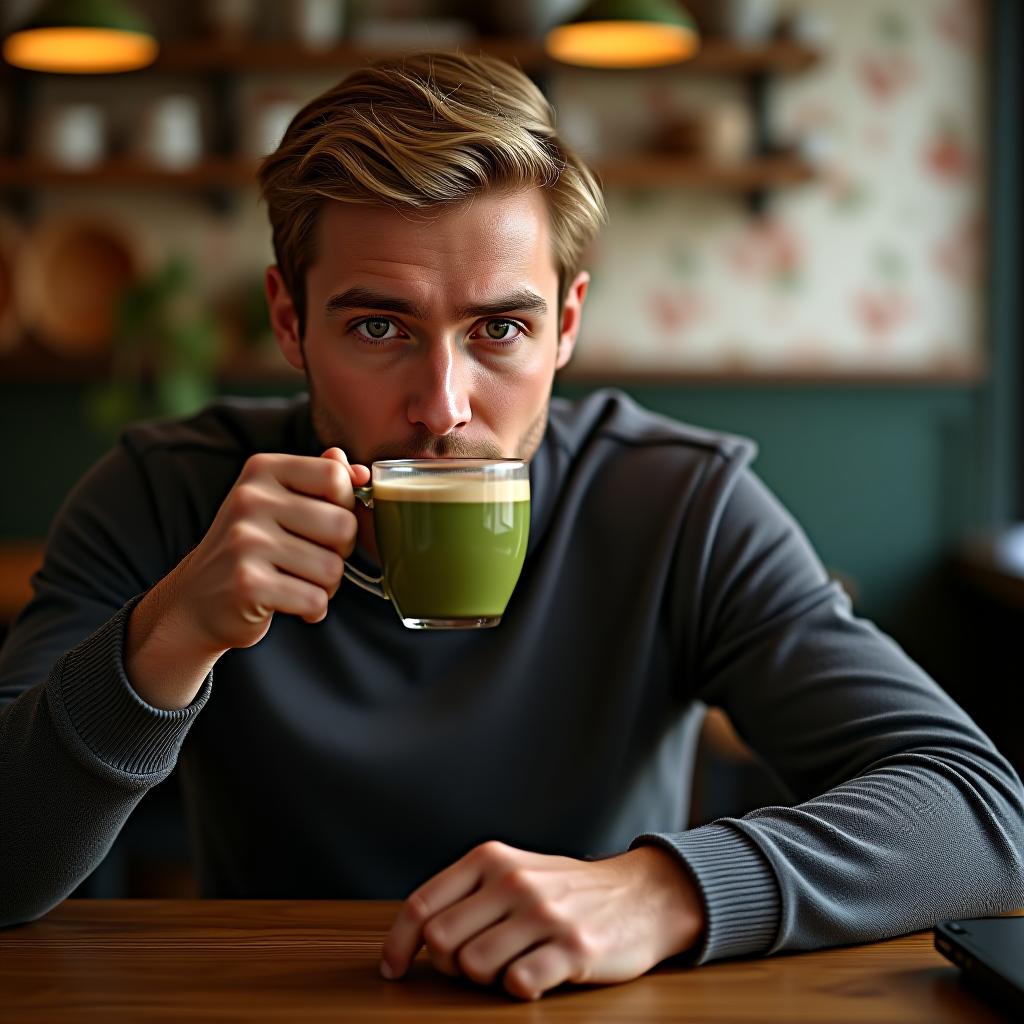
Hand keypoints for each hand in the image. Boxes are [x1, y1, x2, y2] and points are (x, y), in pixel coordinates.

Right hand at [164, 447, 369, 654]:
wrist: (196, 601)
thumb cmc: (252, 549)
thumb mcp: (280, 503)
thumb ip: (320, 480)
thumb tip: (363, 472)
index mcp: (262, 470)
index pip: (335, 476)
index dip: (345, 505)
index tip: (325, 523)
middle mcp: (249, 500)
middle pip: (343, 524)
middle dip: (340, 552)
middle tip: (312, 560)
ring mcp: (245, 541)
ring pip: (332, 568)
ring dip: (326, 585)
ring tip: (298, 582)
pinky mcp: (247, 584)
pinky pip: (314, 599)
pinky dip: (312, 609)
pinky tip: (289, 604)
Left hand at [379, 841, 705, 1000]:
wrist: (641, 895)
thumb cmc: (567, 891)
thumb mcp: (514, 871)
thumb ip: (468, 894)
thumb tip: (413, 935)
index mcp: (491, 858)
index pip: (423, 905)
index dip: (398, 944)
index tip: (394, 970)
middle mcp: (514, 880)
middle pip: (442, 942)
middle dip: (450, 966)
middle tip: (474, 966)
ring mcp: (544, 913)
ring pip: (474, 966)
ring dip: (484, 980)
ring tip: (509, 967)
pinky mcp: (574, 947)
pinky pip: (518, 983)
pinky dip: (519, 989)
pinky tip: (536, 976)